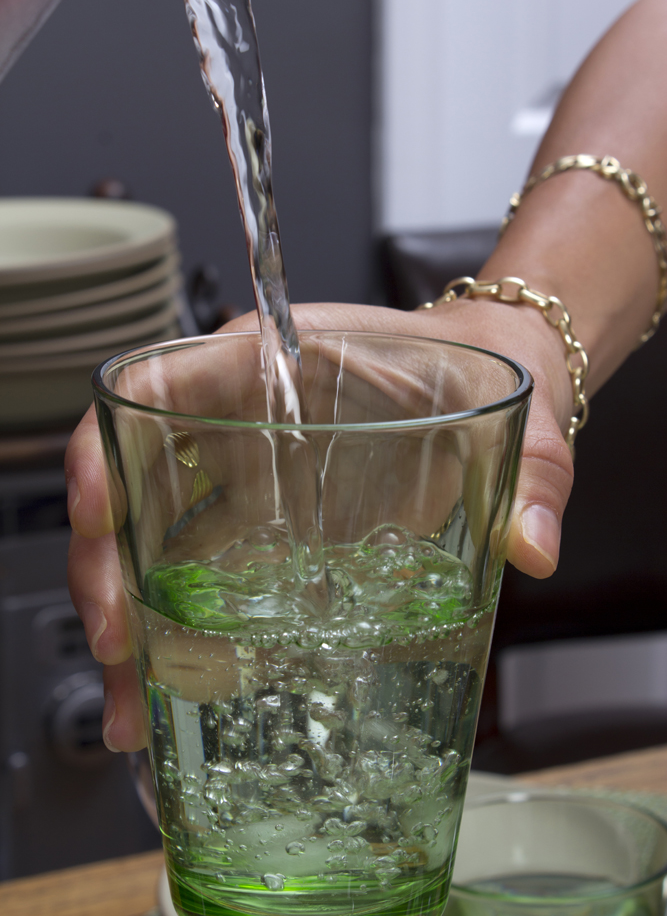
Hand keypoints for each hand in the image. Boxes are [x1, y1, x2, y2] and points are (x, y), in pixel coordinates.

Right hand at [65, 299, 573, 751]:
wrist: (488, 377)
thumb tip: (532, 547)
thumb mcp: (511, 410)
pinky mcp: (266, 518)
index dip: (107, 450)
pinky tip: (186, 683)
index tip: (97, 515)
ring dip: (135, 616)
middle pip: (135, 483)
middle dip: (109, 567)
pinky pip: (201, 565)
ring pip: (154, 535)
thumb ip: (531, 472)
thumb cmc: (478, 368)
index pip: (158, 389)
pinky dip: (183, 622)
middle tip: (122, 648)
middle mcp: (241, 417)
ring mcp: (248, 472)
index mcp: (272, 364)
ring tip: (138, 701)